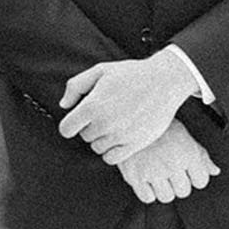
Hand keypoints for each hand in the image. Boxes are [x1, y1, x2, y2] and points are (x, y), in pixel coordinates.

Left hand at [59, 52, 196, 163]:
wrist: (165, 81)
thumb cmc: (131, 74)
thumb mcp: (100, 70)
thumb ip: (76, 86)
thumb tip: (64, 105)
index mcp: (92, 106)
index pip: (66, 129)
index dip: (70, 124)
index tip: (79, 119)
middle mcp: (104, 123)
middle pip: (84, 137)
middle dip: (90, 126)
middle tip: (105, 113)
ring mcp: (120, 136)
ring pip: (97, 148)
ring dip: (102, 138)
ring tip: (114, 123)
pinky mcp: (134, 144)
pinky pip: (111, 158)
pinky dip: (111, 151)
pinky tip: (118, 137)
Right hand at [116, 122, 219, 203]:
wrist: (129, 116)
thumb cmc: (159, 126)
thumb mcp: (184, 135)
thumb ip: (201, 155)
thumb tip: (215, 171)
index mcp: (187, 152)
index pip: (201, 181)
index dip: (195, 176)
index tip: (187, 170)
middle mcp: (171, 164)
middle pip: (183, 191)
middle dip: (179, 183)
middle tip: (170, 170)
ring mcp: (152, 171)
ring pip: (166, 197)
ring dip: (164, 189)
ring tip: (158, 174)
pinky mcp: (134, 176)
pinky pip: (147, 198)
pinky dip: (148, 192)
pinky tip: (147, 178)